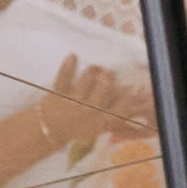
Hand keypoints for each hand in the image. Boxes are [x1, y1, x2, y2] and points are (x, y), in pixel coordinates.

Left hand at [36, 56, 153, 152]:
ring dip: (91, 72)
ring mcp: (71, 104)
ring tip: (95, 68)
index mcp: (99, 122)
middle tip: (110, 74)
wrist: (49, 131)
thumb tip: (136, 93)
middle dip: (107, 80)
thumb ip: (115, 110)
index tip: (136, 88)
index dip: (128, 99)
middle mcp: (87, 113)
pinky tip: (72, 56)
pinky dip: (67, 68)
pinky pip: (62, 80)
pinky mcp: (56, 96)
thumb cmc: (78, 127)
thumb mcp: (98, 125)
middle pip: (102, 92)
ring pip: (85, 83)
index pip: (117, 110)